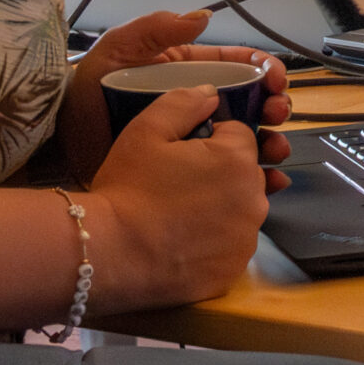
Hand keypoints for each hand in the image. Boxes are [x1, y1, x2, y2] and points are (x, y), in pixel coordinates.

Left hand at [59, 11, 293, 187]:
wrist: (60, 149)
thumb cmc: (85, 95)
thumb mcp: (115, 51)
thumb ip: (154, 29)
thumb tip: (203, 17)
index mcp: (188, 73)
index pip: (238, 65)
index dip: (264, 69)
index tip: (276, 81)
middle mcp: (198, 107)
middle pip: (252, 104)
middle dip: (274, 107)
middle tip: (276, 116)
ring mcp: (195, 142)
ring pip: (247, 141)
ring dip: (271, 142)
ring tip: (274, 150)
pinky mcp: (188, 175)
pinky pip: (228, 176)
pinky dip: (255, 179)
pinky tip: (269, 182)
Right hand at [85, 86, 273, 309]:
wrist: (109, 255)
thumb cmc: (127, 189)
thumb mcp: (146, 131)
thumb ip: (184, 102)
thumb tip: (211, 94)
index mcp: (238, 158)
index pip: (240, 134)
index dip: (211, 139)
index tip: (183, 153)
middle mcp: (254, 198)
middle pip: (245, 173)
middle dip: (220, 172)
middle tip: (177, 184)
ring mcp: (246, 238)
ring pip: (240, 210)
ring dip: (220, 207)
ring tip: (177, 214)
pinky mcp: (233, 270)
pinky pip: (230, 245)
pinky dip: (213, 242)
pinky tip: (182, 241)